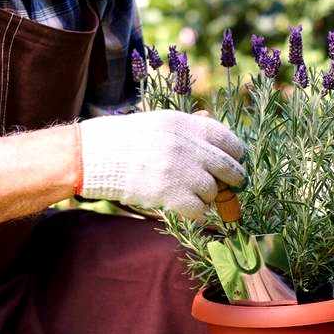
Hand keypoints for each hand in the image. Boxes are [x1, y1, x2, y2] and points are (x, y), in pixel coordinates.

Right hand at [78, 110, 245, 219]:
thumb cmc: (128, 137)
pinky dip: (199, 214)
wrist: (97, 154)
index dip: (236, 154)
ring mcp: (181, 171)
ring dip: (209, 197)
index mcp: (189, 125)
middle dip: (233, 179)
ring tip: (196, 195)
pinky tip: (193, 211)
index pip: (229, 140)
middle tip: (231, 185)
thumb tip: (210, 119)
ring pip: (214, 192)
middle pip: (229, 168)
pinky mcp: (171, 194)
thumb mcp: (161, 121)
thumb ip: (189, 124)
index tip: (235, 161)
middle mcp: (189, 147)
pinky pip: (200, 210)